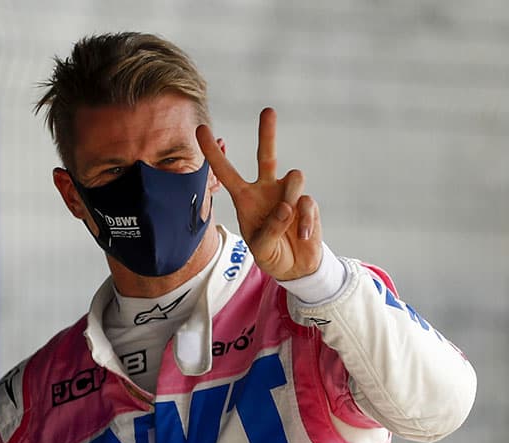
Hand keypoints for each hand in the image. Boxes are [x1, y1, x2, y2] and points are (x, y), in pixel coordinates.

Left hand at [197, 107, 322, 280]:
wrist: (296, 266)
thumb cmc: (271, 253)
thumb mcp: (262, 248)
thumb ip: (271, 229)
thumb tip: (287, 207)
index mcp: (245, 199)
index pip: (226, 173)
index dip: (213, 153)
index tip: (201, 129)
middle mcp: (265, 190)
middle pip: (267, 156)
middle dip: (267, 133)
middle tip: (268, 110)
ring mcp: (287, 194)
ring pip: (294, 177)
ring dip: (291, 197)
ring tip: (288, 220)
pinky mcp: (306, 203)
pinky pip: (306, 202)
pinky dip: (306, 221)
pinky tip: (302, 235)